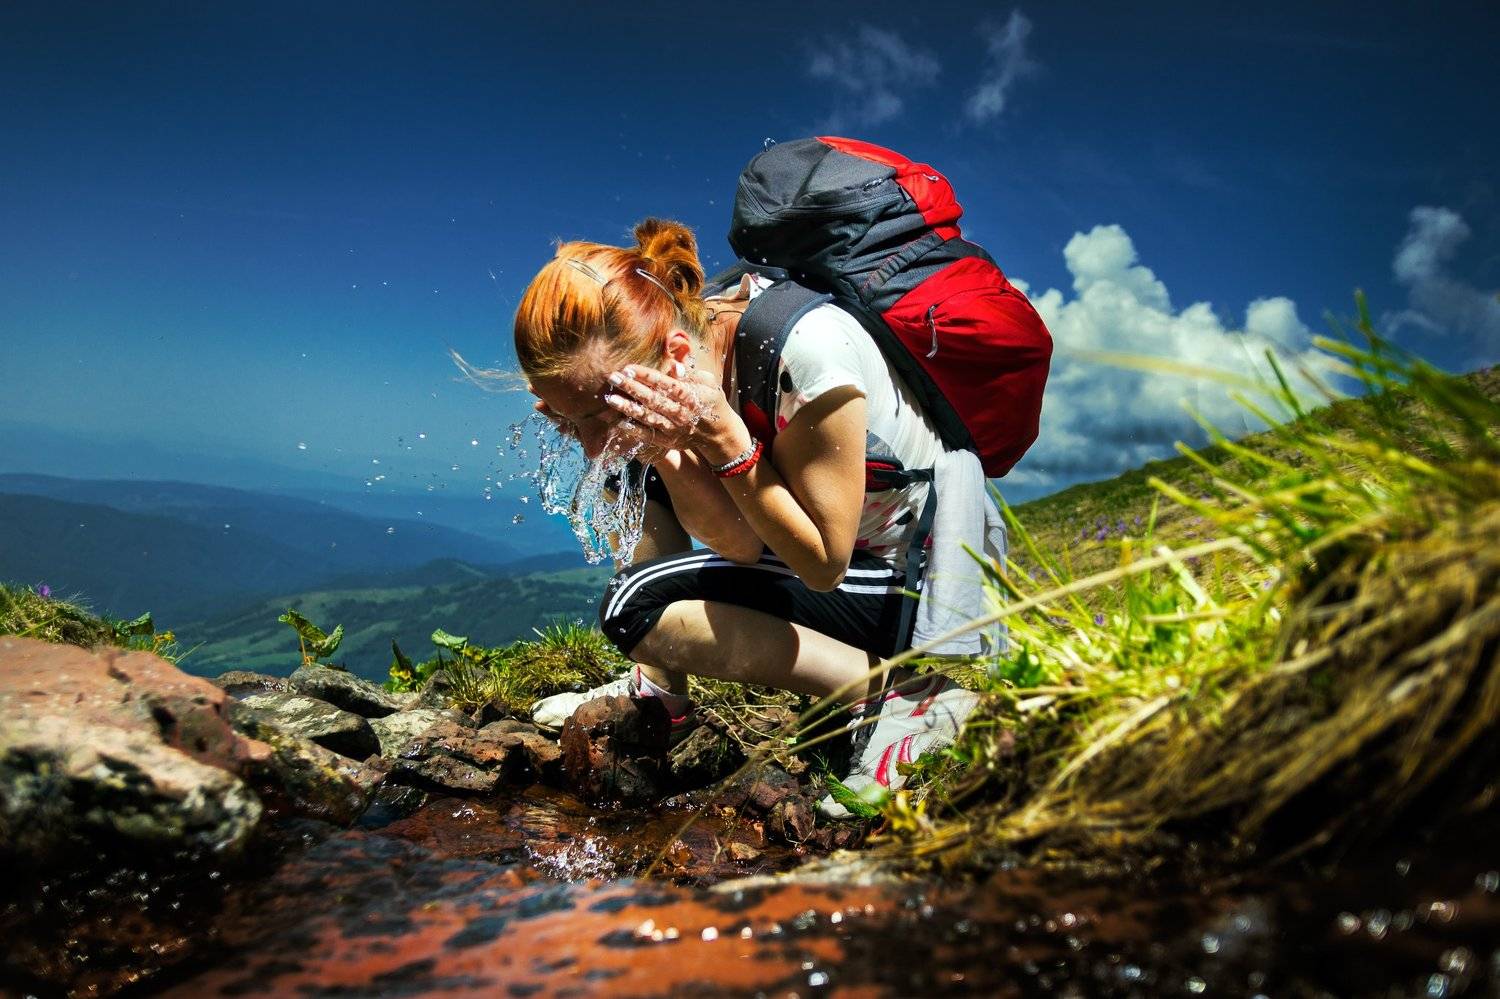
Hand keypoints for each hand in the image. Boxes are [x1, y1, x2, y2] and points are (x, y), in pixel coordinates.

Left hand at [603, 361, 748, 463]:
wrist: (717, 432)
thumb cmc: (709, 401)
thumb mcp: (707, 383)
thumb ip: (690, 374)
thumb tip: (675, 366)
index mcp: (691, 395)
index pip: (665, 383)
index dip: (646, 376)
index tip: (628, 368)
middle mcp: (681, 412)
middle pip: (653, 399)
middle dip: (631, 388)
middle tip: (612, 378)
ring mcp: (674, 428)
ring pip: (648, 417)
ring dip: (628, 408)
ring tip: (611, 399)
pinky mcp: (668, 440)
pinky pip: (649, 435)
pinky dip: (634, 430)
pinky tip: (619, 422)